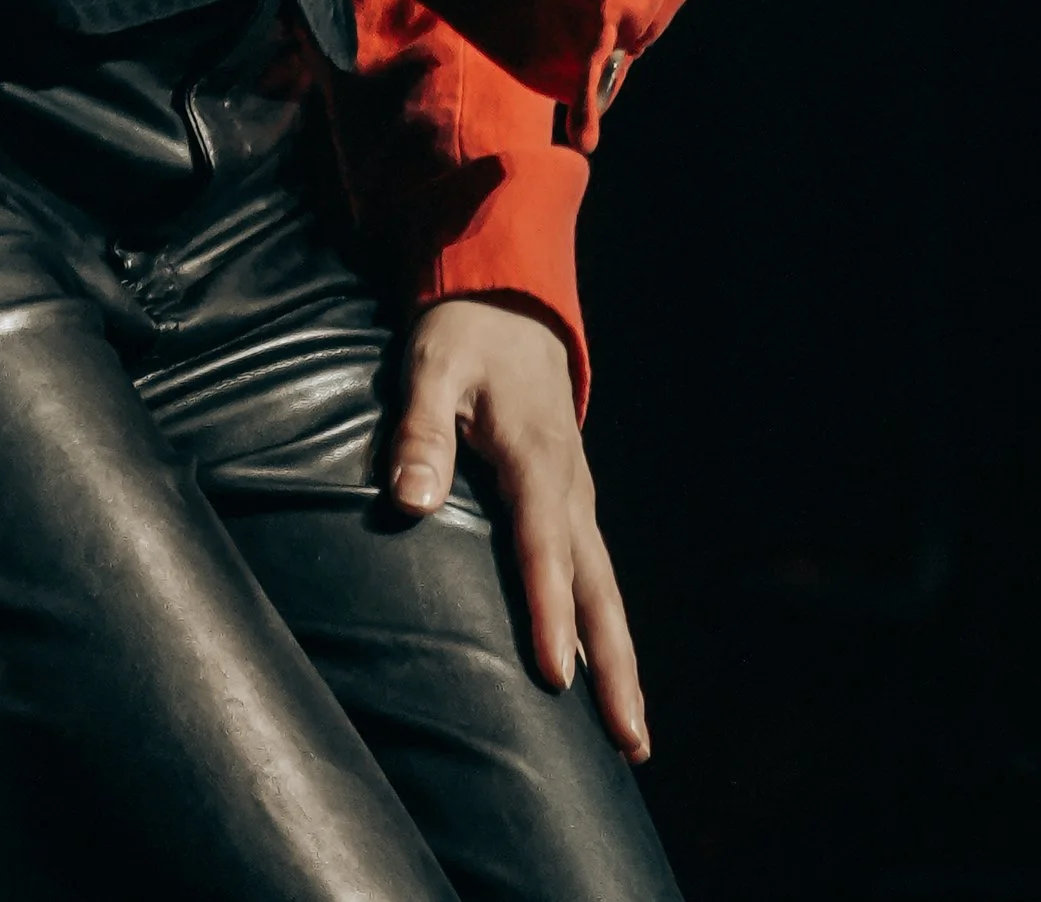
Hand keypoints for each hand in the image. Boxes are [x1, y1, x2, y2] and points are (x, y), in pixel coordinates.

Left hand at [386, 295, 647, 760]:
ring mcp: (578, 496)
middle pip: (599, 589)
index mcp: (537, 457)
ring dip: (619, 660)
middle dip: (615, 668)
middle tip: (631, 743)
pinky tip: (599, 672)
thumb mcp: (431, 366)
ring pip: (606, 589)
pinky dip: (604, 629)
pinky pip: (595, 575)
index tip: (556, 679)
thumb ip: (420, 432)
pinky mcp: (572, 501)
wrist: (513, 298)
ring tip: (630, 736)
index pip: (543, 548)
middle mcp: (570, 487)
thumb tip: (409, 502)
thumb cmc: (465, 334)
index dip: (549, 612)